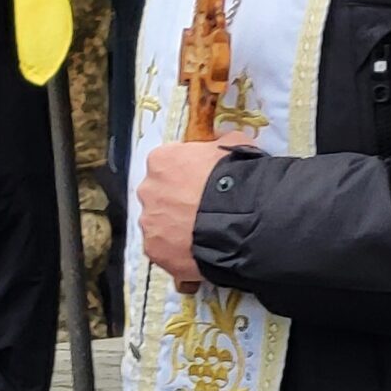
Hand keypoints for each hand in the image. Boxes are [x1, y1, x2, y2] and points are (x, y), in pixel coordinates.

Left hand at [137, 132, 255, 287]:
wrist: (242, 221)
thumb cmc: (238, 179)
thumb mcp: (237, 147)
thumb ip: (222, 143)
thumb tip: (222, 140)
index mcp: (161, 160)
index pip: (167, 164)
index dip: (185, 175)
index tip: (201, 184)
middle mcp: (147, 190)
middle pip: (159, 195)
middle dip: (176, 201)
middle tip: (202, 210)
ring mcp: (148, 221)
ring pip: (159, 223)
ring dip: (175, 227)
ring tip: (203, 234)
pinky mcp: (154, 249)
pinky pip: (164, 248)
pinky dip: (177, 250)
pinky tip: (198, 251)